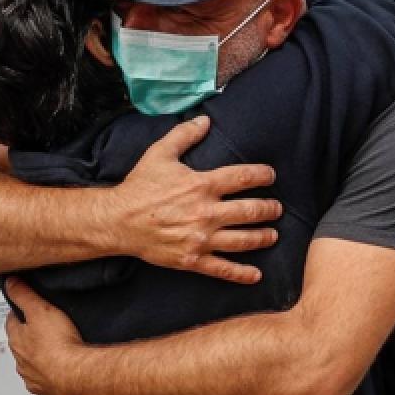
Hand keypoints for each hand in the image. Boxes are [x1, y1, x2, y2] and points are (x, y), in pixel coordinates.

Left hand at [4, 278, 85, 394]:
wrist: (74, 375)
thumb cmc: (58, 344)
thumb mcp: (41, 309)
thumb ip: (24, 295)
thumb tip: (10, 283)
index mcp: (17, 339)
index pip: (11, 322)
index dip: (19, 313)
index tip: (25, 308)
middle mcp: (20, 360)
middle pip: (21, 344)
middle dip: (28, 336)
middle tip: (43, 328)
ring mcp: (32, 376)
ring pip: (31, 363)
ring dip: (39, 357)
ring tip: (54, 349)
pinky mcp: (46, 389)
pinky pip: (44, 379)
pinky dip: (50, 374)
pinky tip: (61, 368)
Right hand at [103, 116, 280, 283]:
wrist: (117, 221)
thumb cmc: (140, 186)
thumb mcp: (159, 154)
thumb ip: (184, 135)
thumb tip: (205, 119)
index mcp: (202, 185)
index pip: (243, 178)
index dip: (262, 176)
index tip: (271, 176)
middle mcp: (206, 213)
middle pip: (251, 211)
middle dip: (269, 209)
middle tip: (277, 208)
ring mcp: (201, 238)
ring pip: (243, 240)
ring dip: (263, 237)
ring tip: (273, 234)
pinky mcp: (193, 259)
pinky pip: (223, 268)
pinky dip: (242, 273)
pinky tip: (256, 275)